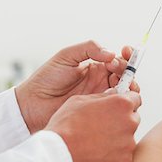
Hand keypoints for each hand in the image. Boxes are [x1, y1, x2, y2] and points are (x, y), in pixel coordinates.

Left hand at [15, 40, 139, 132]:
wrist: (33, 104)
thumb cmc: (47, 78)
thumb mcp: (66, 56)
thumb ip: (88, 49)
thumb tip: (111, 53)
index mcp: (95, 66)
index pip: (117, 60)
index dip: (126, 56)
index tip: (125, 51)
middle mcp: (100, 81)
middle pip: (126, 76)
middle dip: (128, 71)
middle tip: (117, 70)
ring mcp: (100, 98)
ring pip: (125, 93)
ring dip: (129, 87)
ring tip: (120, 85)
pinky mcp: (98, 113)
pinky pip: (115, 108)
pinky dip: (121, 103)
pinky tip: (114, 99)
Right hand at [45, 89, 141, 161]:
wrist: (61, 152)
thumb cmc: (67, 125)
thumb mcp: (81, 100)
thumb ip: (102, 96)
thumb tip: (111, 96)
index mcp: (121, 104)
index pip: (135, 98)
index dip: (125, 101)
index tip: (118, 106)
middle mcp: (130, 122)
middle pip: (132, 118)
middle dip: (121, 119)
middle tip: (103, 124)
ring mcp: (128, 143)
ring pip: (128, 137)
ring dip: (117, 137)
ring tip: (96, 139)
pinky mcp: (125, 160)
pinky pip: (123, 154)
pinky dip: (114, 153)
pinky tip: (97, 151)